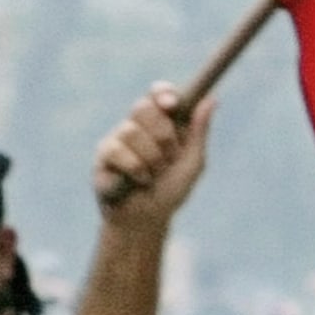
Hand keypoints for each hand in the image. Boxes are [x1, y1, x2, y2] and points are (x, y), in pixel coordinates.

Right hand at [93, 83, 214, 224]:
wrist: (148, 220)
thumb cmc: (171, 190)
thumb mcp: (192, 162)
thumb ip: (199, 132)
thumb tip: (212, 99)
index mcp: (161, 121)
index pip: (157, 94)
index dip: (163, 94)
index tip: (172, 105)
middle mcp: (136, 125)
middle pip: (143, 107)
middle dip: (162, 134)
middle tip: (169, 157)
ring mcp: (117, 139)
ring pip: (131, 131)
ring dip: (151, 159)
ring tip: (152, 177)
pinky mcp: (102, 156)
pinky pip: (117, 150)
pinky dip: (134, 169)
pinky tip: (136, 182)